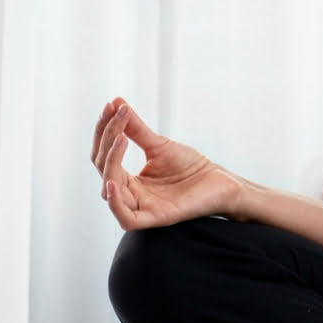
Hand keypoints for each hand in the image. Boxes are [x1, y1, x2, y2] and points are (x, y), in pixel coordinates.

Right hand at [91, 96, 238, 230]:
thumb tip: (116, 103)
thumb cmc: (190, 166)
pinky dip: (116, 203)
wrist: (219, 181)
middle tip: (118, 116)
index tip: (111, 106)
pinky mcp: (156, 218)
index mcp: (128, 179)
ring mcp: (142, 207)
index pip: (103, 155)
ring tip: (120, 139)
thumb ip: (136, 129)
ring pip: (110, 191)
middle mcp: (130, 194)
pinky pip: (126, 219)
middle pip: (103, 169)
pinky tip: (114, 182)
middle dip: (107, 139)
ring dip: (110, 164)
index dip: (104, 130)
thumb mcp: (159, 145)